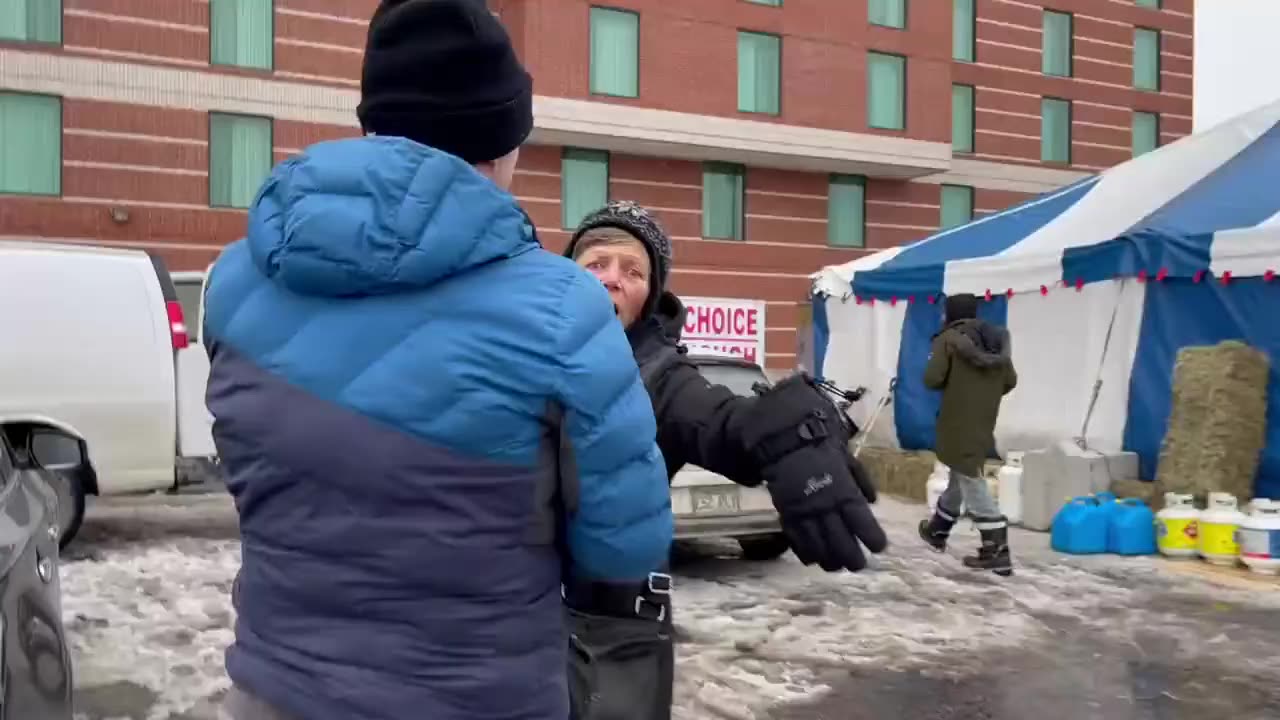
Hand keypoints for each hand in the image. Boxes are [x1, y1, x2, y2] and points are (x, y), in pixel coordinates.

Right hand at [742, 375, 887, 571]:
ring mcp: (803, 513)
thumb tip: (873, 501)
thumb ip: (861, 480)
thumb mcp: (846, 458)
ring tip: (836, 566)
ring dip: (829, 560)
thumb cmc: (820, 447)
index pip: (861, 521)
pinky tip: (812, 559)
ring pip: (818, 545)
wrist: (784, 442)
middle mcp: (824, 506)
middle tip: (858, 565)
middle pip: (840, 541)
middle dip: (851, 557)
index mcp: (843, 491)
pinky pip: (795, 538)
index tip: (878, 548)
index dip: (871, 538)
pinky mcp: (786, 514)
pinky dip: (804, 551)